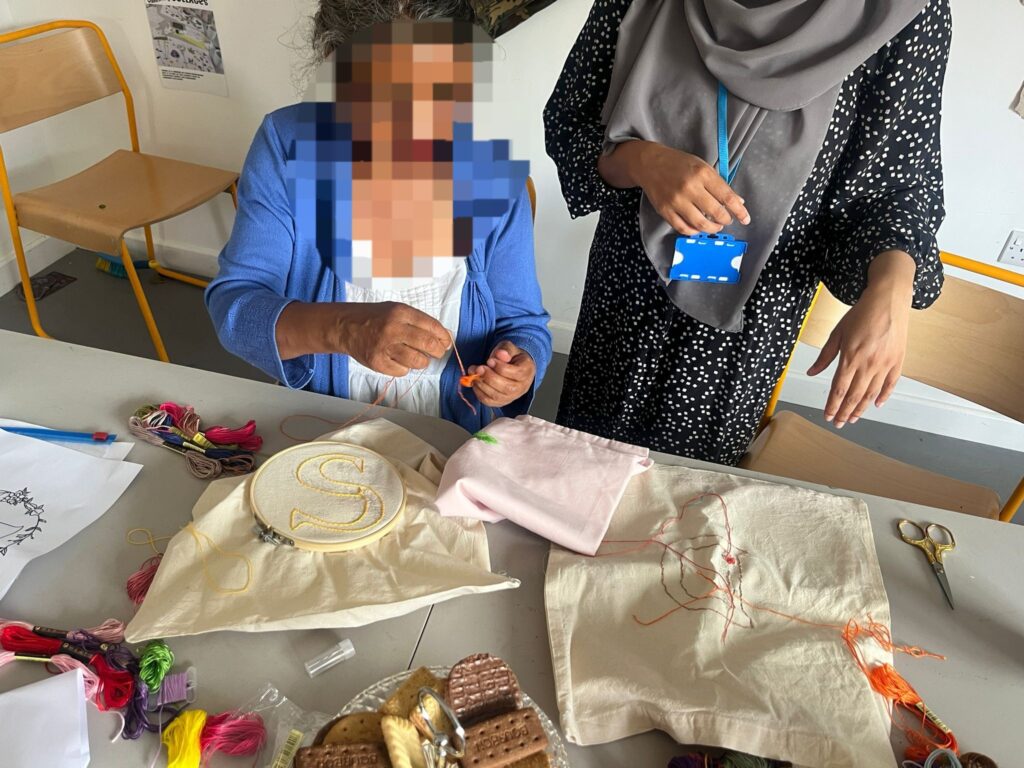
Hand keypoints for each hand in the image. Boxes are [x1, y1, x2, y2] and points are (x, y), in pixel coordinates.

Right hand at [336, 302, 450, 375]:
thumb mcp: (397, 310)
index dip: (444, 337)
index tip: (446, 342)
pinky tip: (400, 360)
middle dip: (438, 351)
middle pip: (428, 344)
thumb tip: (444, 336)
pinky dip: (405, 368)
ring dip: (422, 362)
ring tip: (417, 357)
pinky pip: (402, 371)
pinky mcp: (377, 362)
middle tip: (438, 353)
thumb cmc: (376, 317)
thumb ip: (419, 321)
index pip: (433, 326)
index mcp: (401, 312)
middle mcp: (393, 329)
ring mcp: (384, 346)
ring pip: (417, 361)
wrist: (346, 326)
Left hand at [468, 341, 535, 407]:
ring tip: (474, 373)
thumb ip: (506, 349)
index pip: (516, 373)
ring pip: (497, 396)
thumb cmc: (512, 357)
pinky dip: (479, 393)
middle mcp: (522, 387)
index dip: (500, 367)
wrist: (514, 367)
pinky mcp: (501, 401)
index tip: (489, 360)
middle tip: (479, 368)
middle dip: (490, 377)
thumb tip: (500, 354)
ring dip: (482, 385)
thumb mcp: (510, 348)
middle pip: (507, 387)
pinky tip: (475, 382)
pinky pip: (489, 402)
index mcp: (527, 371)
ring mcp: (512, 397)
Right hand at [598, 140, 749, 234]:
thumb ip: (719, 184)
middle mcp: (690, 188)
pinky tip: (698, 228)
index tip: (746, 219)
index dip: (739, 211)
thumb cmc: (679, 164)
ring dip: (712, 228)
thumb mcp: (702, 167)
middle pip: (716, 213)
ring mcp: (676, 201)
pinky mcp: (665, 211)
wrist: (649, 163)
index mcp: (702, 174)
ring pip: (700, 224)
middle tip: (727, 220)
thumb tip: (737, 202)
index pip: (727, 197)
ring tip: (715, 226)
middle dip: (726, 220)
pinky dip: (694, 231)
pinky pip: (683, 228)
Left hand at [807, 252, 915, 427]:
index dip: (832, 406)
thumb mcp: (837, 333)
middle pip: (854, 396)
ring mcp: (885, 364)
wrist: (888, 300)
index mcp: (851, 358)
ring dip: (861, 408)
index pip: (839, 389)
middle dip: (844, 412)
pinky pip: (890, 384)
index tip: (828, 416)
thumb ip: (825, 356)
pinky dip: (883, 396)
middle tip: (838, 423)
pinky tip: (875, 405)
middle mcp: (869, 364)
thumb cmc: (861, 314)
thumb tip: (812, 372)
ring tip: (853, 418)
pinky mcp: (898, 361)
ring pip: (871, 394)